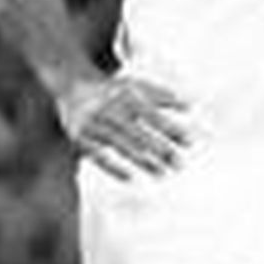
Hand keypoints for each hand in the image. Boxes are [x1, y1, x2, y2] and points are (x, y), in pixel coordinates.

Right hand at [58, 72, 189, 179]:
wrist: (72, 84)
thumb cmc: (113, 90)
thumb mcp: (136, 86)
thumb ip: (163, 96)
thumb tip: (191, 106)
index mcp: (126, 96)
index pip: (154, 116)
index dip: (172, 129)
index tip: (191, 142)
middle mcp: (110, 109)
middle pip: (139, 133)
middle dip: (161, 149)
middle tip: (180, 164)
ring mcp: (94, 124)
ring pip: (121, 145)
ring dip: (143, 160)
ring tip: (162, 173)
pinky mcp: (79, 137)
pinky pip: (97, 155)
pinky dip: (112, 167)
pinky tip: (130, 178)